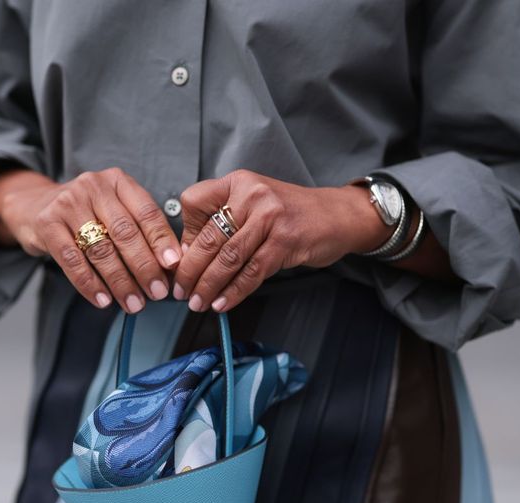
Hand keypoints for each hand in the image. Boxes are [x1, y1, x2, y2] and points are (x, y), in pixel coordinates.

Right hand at [0, 167, 182, 311]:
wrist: (34, 205)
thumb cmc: (85, 214)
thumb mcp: (113, 210)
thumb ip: (139, 231)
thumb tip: (168, 268)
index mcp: (118, 181)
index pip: (146, 212)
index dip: (161, 241)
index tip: (173, 266)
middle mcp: (94, 186)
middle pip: (125, 232)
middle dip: (144, 267)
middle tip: (157, 292)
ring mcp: (68, 203)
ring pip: (101, 249)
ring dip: (120, 281)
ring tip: (133, 303)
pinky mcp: (47, 223)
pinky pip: (72, 260)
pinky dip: (90, 284)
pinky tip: (103, 300)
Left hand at [171, 170, 390, 311]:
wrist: (338, 215)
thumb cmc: (291, 213)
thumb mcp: (255, 205)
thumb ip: (224, 222)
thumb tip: (188, 256)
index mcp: (238, 182)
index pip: (194, 202)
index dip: (185, 233)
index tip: (182, 258)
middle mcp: (252, 194)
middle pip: (209, 236)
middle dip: (190, 270)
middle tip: (181, 291)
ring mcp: (269, 216)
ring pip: (228, 257)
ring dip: (209, 286)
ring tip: (198, 302)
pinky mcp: (285, 241)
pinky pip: (252, 271)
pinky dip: (234, 291)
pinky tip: (222, 303)